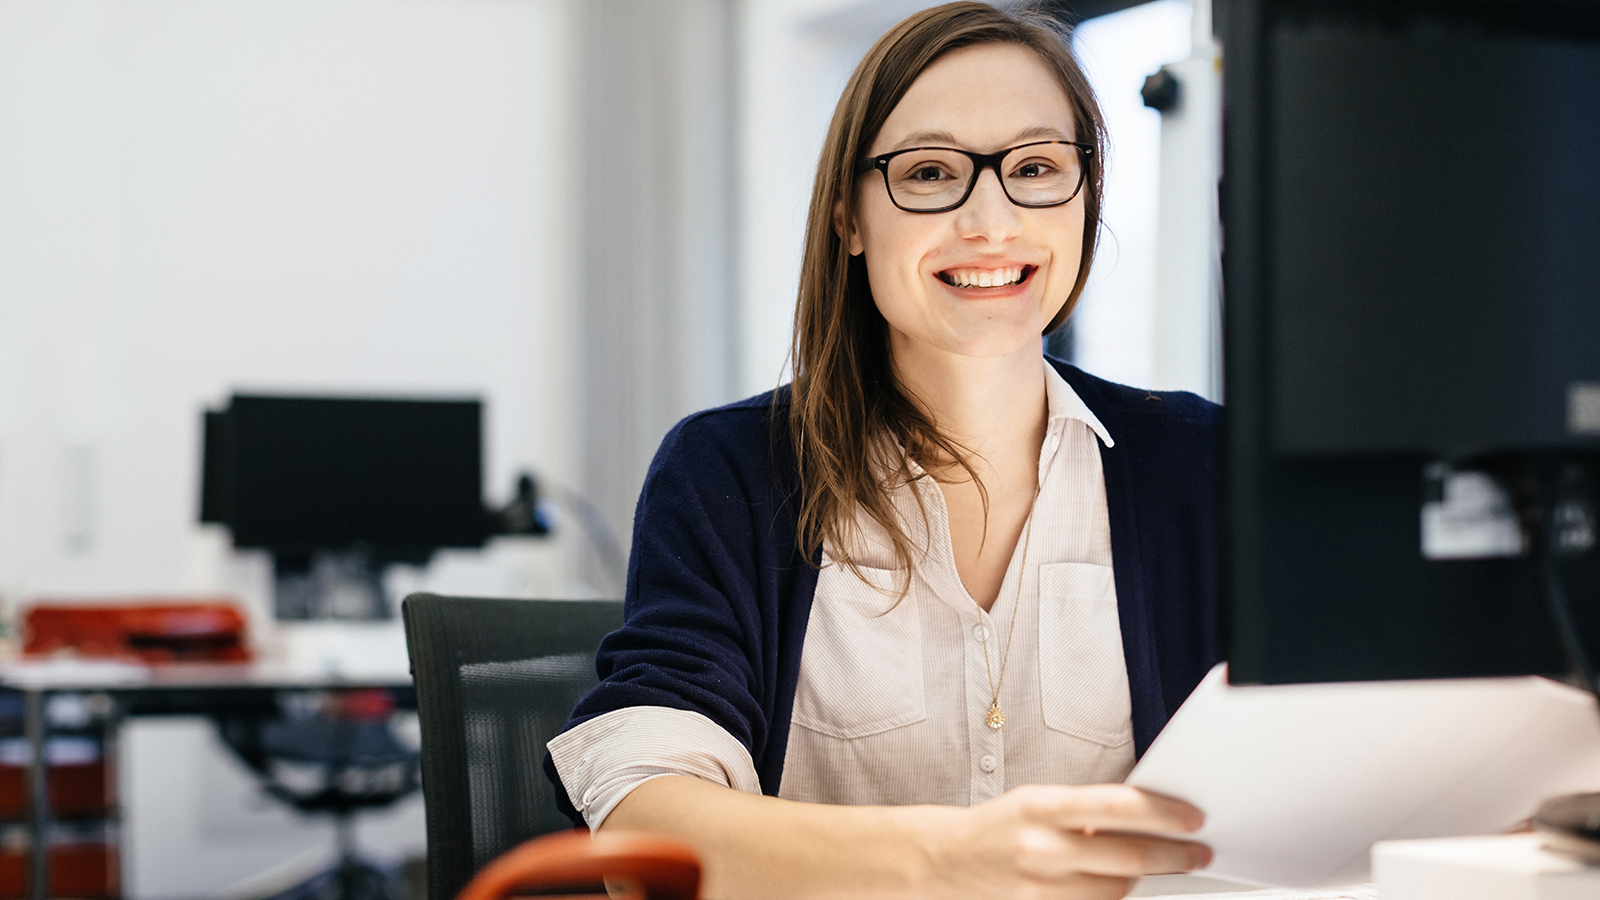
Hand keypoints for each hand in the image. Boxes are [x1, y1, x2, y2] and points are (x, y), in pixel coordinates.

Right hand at [918, 784, 1209, 899]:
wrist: (945, 860)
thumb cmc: (998, 826)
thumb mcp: (1037, 802)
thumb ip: (1084, 812)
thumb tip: (1142, 818)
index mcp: (1041, 806)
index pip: (1116, 805)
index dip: (1162, 813)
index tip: (1193, 818)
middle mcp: (1042, 847)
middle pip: (1127, 856)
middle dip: (1171, 855)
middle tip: (1198, 853)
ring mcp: (1041, 885)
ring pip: (1117, 888)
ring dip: (1142, 878)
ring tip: (1157, 867)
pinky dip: (1113, 896)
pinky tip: (1120, 884)